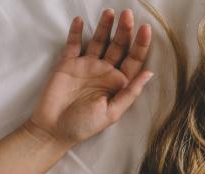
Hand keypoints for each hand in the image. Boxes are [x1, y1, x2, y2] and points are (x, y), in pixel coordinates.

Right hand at [28, 9, 152, 146]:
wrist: (54, 129)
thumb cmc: (85, 125)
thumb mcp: (112, 112)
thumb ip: (130, 93)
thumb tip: (149, 73)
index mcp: (118, 83)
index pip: (133, 60)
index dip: (141, 45)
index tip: (145, 29)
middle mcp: (104, 71)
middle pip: (118, 46)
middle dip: (124, 31)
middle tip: (128, 14)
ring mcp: (86, 66)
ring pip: (98, 41)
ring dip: (104, 27)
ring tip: (110, 12)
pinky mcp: (68, 64)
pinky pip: (73, 44)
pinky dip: (76, 32)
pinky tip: (80, 21)